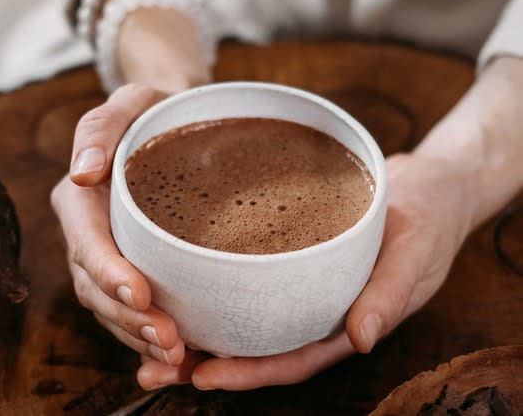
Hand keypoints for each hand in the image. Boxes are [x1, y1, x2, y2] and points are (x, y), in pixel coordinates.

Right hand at [51, 84, 186, 365]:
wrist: (175, 128)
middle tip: (170, 341)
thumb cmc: (153, 113)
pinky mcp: (130, 273)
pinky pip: (130, 314)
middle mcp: (86, 235)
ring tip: (177, 358)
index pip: (86, 241)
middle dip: (129, 319)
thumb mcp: (129, 102)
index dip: (108, 271)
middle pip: (96, 288)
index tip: (139, 293)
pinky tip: (178, 361)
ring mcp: (106, 259)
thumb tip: (83, 171)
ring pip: (112, 310)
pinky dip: (148, 342)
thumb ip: (100, 127)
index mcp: (79, 199)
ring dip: (139, 338)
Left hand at [137, 153, 474, 389]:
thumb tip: (363, 338)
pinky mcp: (281, 260)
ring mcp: (293, 288)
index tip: (203, 376)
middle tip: (151, 369)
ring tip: (140, 334)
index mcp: (341, 324)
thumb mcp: (414, 255)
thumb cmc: (425, 223)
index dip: (247, 372)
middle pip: (251, 347)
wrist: (423, 188)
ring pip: (238, 319)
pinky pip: (239, 279)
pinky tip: (168, 284)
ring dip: (193, 330)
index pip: (289, 359)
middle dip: (202, 363)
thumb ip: (389, 296)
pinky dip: (206, 288)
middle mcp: (308, 312)